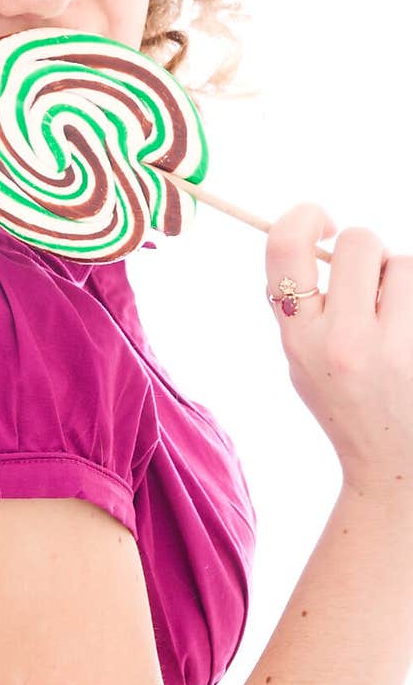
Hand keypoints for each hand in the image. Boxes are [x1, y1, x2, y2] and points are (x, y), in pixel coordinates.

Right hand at [266, 203, 412, 489]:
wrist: (396, 469)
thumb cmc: (348, 405)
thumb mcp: (301, 363)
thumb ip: (299, 307)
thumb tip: (312, 240)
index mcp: (299, 339)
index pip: (285, 247)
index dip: (303, 215)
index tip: (323, 222)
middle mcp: (343, 342)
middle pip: (358, 240)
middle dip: (367, 252)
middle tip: (371, 283)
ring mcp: (392, 348)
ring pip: (403, 264)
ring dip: (401, 282)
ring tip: (399, 322)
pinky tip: (411, 339)